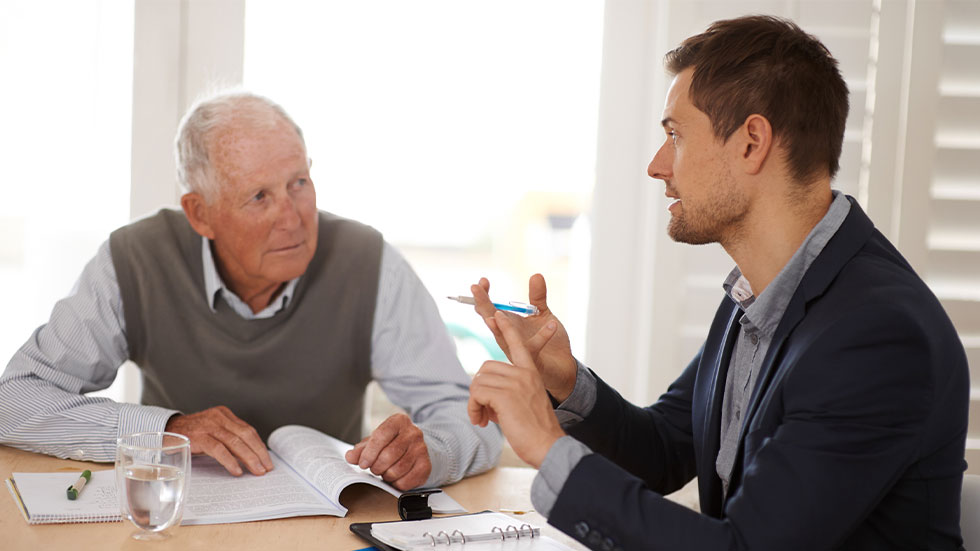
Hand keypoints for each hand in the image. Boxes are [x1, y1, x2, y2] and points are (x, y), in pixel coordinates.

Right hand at [165, 405, 273, 475]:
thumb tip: (249, 457)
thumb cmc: (190, 435)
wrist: (163, 430)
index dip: (259, 445)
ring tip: (257, 471)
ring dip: (249, 458)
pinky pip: (218, 449)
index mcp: (224, 414)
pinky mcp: (198, 437)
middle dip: (258, 452)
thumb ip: (228, 439)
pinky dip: (230, 461)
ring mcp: (208, 426)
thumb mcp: (212, 432)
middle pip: (245, 435)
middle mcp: (218, 417)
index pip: (248, 430)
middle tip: (266, 467)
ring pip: (235, 442)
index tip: (267, 459)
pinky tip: (237, 471)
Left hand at [345, 413, 431, 490]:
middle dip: (376, 466)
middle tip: (374, 469)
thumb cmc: (391, 443)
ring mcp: (422, 449)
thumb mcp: (375, 442)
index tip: (362, 463)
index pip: (381, 436)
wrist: (414, 448)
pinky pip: (407, 481)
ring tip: (385, 472)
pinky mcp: (426, 465)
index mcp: (399, 421)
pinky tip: (395, 478)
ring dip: (386, 475)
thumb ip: (361, 449)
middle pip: (389, 454)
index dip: (369, 453)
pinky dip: (396, 484)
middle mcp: (413, 433)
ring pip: (398, 469)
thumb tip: (350, 456)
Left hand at [468, 313, 565, 467]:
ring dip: (474, 402)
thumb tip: (484, 396)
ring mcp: (515, 382)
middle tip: (484, 413)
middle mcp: (523, 373)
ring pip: (478, 381)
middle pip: (485, 369)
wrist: (548, 446)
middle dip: (479, 391)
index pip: (517, 344)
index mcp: (531, 373)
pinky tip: (481, 422)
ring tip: (483, 419)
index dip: (506, 329)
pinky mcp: (504, 395)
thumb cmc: (536, 431)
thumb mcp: (524, 404)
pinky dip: (473, 408)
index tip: (497, 315)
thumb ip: (508, 393)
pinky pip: (476, 393)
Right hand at [471, 274, 576, 400]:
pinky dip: (543, 335)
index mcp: (508, 325)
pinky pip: (534, 348)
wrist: (563, 368)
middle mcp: (508, 337)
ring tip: (496, 313)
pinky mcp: (531, 361)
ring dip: (499, 325)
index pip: (490, 309)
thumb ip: (538, 297)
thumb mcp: (543, 314)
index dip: (484, 295)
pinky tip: (552, 323)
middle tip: (475, 288)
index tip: (482, 280)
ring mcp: (517, 350)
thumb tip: (536, 275)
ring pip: (503, 337)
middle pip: (490, 320)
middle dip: (482, 304)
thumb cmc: (550, 343)